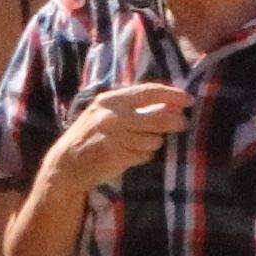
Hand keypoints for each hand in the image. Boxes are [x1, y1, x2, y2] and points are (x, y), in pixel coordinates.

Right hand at [49, 82, 191, 195]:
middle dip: (175, 122)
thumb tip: (174, 106)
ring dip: (155, 142)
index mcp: (111, 100)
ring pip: (154, 139)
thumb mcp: (109, 114)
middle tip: (183, 124)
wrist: (67, 164)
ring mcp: (114, 136)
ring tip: (144, 143)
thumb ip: (137, 108)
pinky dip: (144, 155)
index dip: (172, 95)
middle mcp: (112, 115)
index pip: (149, 91)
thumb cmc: (92, 135)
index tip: (189, 100)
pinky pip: (145, 154)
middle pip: (158, 117)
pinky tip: (133, 154)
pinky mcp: (117, 155)